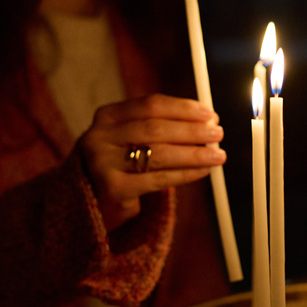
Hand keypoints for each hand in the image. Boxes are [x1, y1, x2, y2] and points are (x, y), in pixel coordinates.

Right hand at [79, 93, 225, 230]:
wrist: (88, 201)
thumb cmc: (120, 164)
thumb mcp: (131, 138)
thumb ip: (161, 126)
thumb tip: (207, 120)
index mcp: (107, 116)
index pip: (151, 105)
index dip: (183, 108)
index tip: (209, 114)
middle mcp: (100, 136)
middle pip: (156, 128)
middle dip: (192, 131)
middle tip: (218, 134)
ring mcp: (103, 163)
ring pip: (159, 154)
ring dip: (194, 154)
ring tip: (218, 155)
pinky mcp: (113, 188)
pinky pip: (158, 179)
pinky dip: (186, 174)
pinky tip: (203, 171)